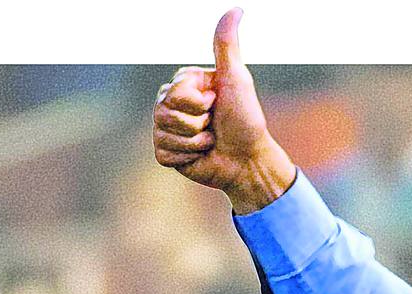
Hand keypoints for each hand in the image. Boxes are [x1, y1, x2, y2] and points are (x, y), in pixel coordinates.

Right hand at [153, 8, 296, 212]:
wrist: (248, 161)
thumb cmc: (246, 119)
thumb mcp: (236, 79)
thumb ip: (227, 45)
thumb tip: (236, 9)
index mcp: (185, 84)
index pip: (174, 90)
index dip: (198, 102)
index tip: (216, 103)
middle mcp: (171, 104)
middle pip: (164, 111)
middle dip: (196, 123)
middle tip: (213, 124)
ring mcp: (166, 129)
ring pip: (162, 132)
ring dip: (194, 141)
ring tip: (209, 141)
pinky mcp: (167, 153)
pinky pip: (163, 153)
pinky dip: (187, 157)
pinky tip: (200, 155)